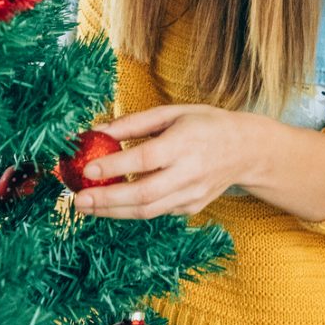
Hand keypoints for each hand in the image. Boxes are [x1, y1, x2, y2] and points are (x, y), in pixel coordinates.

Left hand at [74, 103, 260, 219]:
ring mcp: (192, 195)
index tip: (87, 171)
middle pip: (143, 195)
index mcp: (185, 143)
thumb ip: (134, 123)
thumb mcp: (173, 113)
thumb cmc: (206, 124)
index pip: (144, 160)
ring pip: (147, 211)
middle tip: (78, 200)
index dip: (114, 167)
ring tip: (87, 207)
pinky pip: (157, 211)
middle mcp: (189, 173)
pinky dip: (132, 211)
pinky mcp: (191, 208)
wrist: (246, 150)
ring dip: (113, 212)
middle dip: (107, 200)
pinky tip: (113, 205)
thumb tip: (98, 130)